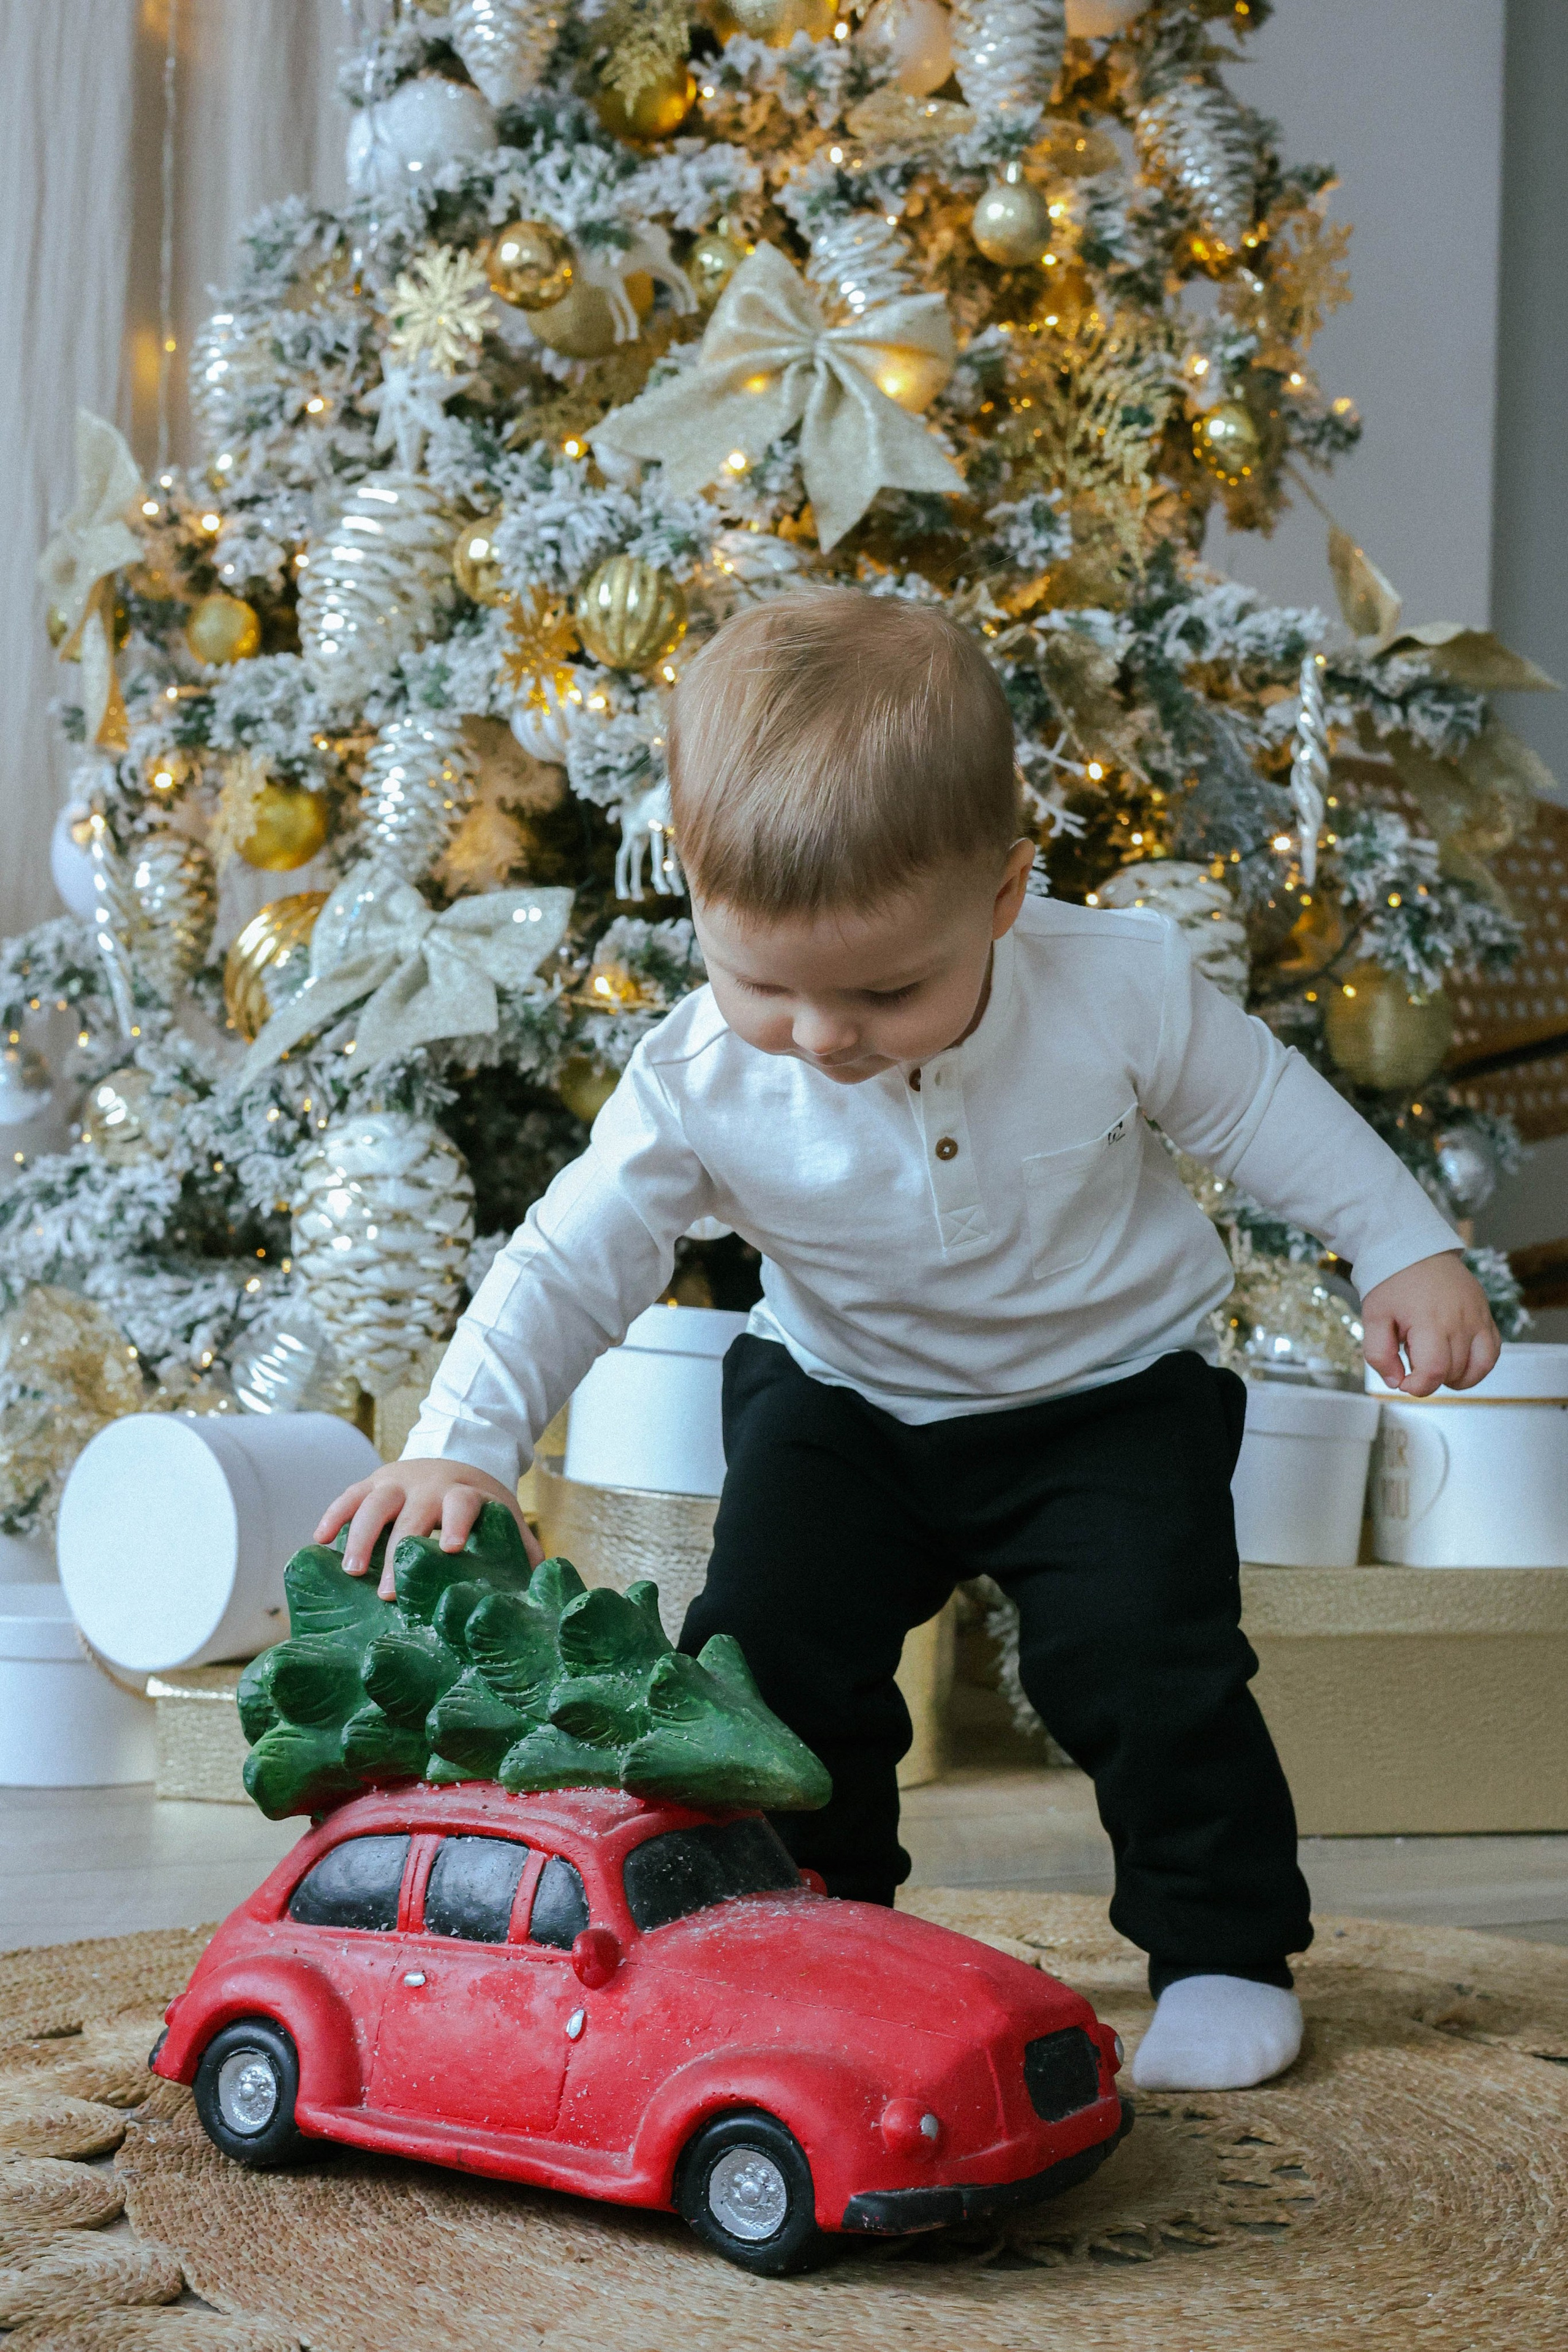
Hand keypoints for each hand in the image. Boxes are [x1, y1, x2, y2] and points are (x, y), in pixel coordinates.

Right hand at [314, 1459, 542, 1599]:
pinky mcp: (373, 1481)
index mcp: (465, 1494)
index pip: (462, 1505)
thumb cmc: (481, 1505)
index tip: (451, 1549)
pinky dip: (333, 1514)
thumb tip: (542, 1588)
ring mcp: (397, 1480)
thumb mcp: (502, 1520)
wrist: (458, 1457)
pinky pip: (348, 1494)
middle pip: (412, 1514)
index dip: (457, 1524)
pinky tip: (318, 1540)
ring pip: (374, 1503)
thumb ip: (520, 1551)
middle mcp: (428, 1484)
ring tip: (351, 1571)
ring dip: (360, 1536)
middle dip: (398, 1550)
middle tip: (387, 1592)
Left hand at [1360, 1251, 1499, 1396]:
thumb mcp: (1373, 1317)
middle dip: (1431, 1376)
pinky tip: (1459, 1360)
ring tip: (1435, 1361)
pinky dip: (1479, 1365)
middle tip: (1413, 1356)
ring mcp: (1478, 1317)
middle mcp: (1460, 1320)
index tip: (1406, 1382)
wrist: (1415, 1249)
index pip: (1434, 1371)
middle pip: (1453, 1372)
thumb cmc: (1392, 1282)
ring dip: (1456, 1376)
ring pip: (1478, 1367)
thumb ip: (1379, 1354)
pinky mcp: (1487, 1314)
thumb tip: (1396, 1382)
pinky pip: (1493, 1351)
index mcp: (1429, 1320)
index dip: (1419, 1387)